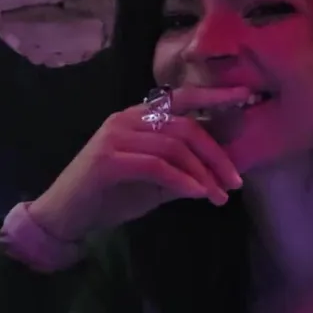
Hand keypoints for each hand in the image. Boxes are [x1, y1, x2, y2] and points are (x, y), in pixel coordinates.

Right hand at [29, 86, 248, 243]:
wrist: (67, 217)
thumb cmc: (111, 196)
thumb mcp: (155, 179)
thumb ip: (183, 166)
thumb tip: (222, 167)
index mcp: (139, 116)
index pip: (182, 98)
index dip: (215, 96)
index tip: (246, 97)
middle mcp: (127, 119)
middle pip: (185, 127)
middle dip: (216, 155)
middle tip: (234, 182)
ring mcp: (115, 137)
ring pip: (174, 146)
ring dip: (202, 174)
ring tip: (218, 197)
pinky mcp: (108, 160)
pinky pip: (156, 166)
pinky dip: (182, 181)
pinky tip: (196, 194)